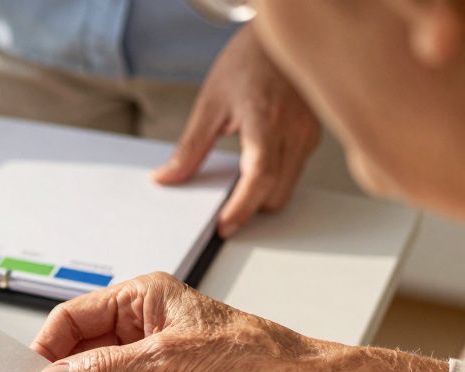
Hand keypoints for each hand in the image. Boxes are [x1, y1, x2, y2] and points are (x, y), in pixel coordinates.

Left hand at [153, 24, 320, 237]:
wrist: (280, 36)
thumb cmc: (248, 61)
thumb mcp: (209, 103)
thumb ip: (190, 148)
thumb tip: (167, 178)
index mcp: (266, 119)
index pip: (259, 175)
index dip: (242, 206)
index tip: (223, 225)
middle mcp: (294, 129)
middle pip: (276, 191)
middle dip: (250, 208)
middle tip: (221, 213)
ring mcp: (309, 133)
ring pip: (289, 187)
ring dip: (262, 196)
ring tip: (235, 190)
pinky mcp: (313, 135)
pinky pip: (295, 172)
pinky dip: (274, 181)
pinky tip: (253, 171)